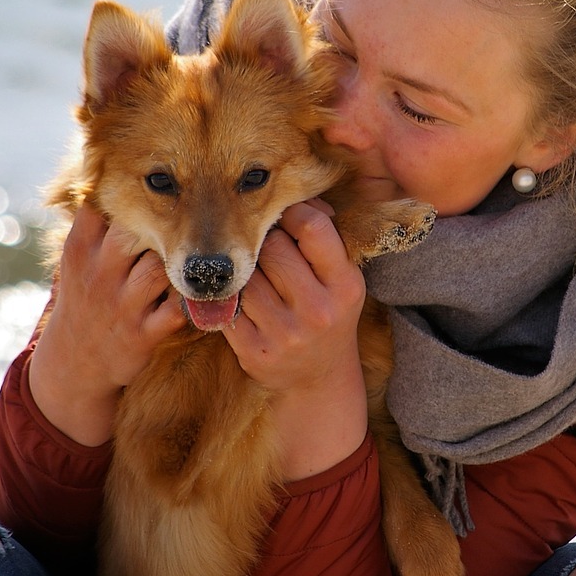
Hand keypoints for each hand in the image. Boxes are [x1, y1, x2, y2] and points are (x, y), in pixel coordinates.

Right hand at [29, 204, 186, 445]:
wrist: (74, 363)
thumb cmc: (87, 296)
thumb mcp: (80, 258)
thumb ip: (100, 221)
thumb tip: (117, 169)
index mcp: (81, 250)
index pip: (102, 207)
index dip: (132, 193)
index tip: (159, 185)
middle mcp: (99, 275)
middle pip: (134, 233)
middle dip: (162, 224)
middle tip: (188, 218)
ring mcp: (121, 306)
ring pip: (159, 269)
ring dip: (181, 262)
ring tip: (198, 254)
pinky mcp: (143, 335)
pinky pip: (177, 309)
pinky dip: (195, 299)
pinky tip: (208, 289)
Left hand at [223, 200, 369, 479]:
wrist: (318, 379)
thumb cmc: (328, 313)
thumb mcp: (341, 280)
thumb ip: (323, 241)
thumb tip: (295, 196)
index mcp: (346, 286)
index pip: (312, 227)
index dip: (292, 213)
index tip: (284, 217)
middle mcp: (319, 310)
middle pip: (272, 247)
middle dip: (264, 241)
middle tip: (264, 245)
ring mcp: (286, 334)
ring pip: (246, 277)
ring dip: (245, 271)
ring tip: (255, 275)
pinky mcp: (255, 352)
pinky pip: (229, 307)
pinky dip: (230, 299)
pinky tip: (240, 299)